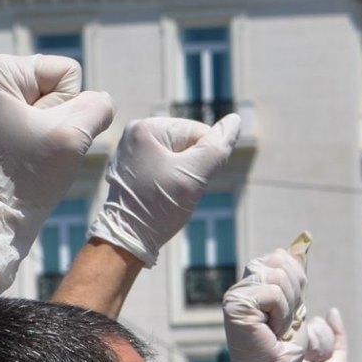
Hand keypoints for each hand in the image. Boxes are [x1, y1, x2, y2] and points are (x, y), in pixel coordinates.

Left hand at [0, 55, 113, 291]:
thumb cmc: (25, 177)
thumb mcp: (72, 135)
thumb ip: (98, 106)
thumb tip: (102, 102)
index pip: (68, 72)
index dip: (68, 108)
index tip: (42, 135)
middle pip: (61, 88)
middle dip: (60, 120)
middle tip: (36, 149)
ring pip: (55, 108)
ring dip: (54, 134)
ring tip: (33, 155)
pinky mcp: (0, 122)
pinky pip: (43, 122)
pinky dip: (43, 142)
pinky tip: (28, 159)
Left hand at [89, 114, 240, 265]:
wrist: (126, 241)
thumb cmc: (157, 208)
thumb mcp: (193, 176)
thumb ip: (217, 148)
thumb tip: (235, 121)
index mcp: (146, 128)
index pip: (198, 131)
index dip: (206, 159)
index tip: (190, 181)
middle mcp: (135, 134)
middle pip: (187, 143)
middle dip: (193, 168)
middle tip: (178, 190)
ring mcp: (132, 152)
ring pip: (178, 157)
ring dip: (183, 177)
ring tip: (168, 195)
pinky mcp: (132, 169)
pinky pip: (164, 168)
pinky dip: (170, 183)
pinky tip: (160, 197)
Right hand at [222, 246, 318, 361]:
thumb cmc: (284, 347)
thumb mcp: (296, 304)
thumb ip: (296, 275)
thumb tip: (303, 241)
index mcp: (253, 284)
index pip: (281, 257)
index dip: (297, 280)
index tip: (291, 308)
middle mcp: (240, 286)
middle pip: (280, 263)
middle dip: (294, 294)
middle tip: (283, 322)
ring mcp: (235, 294)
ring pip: (278, 277)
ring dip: (288, 308)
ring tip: (277, 328)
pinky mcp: (235, 303)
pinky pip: (272, 293)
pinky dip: (281, 314)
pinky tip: (271, 330)